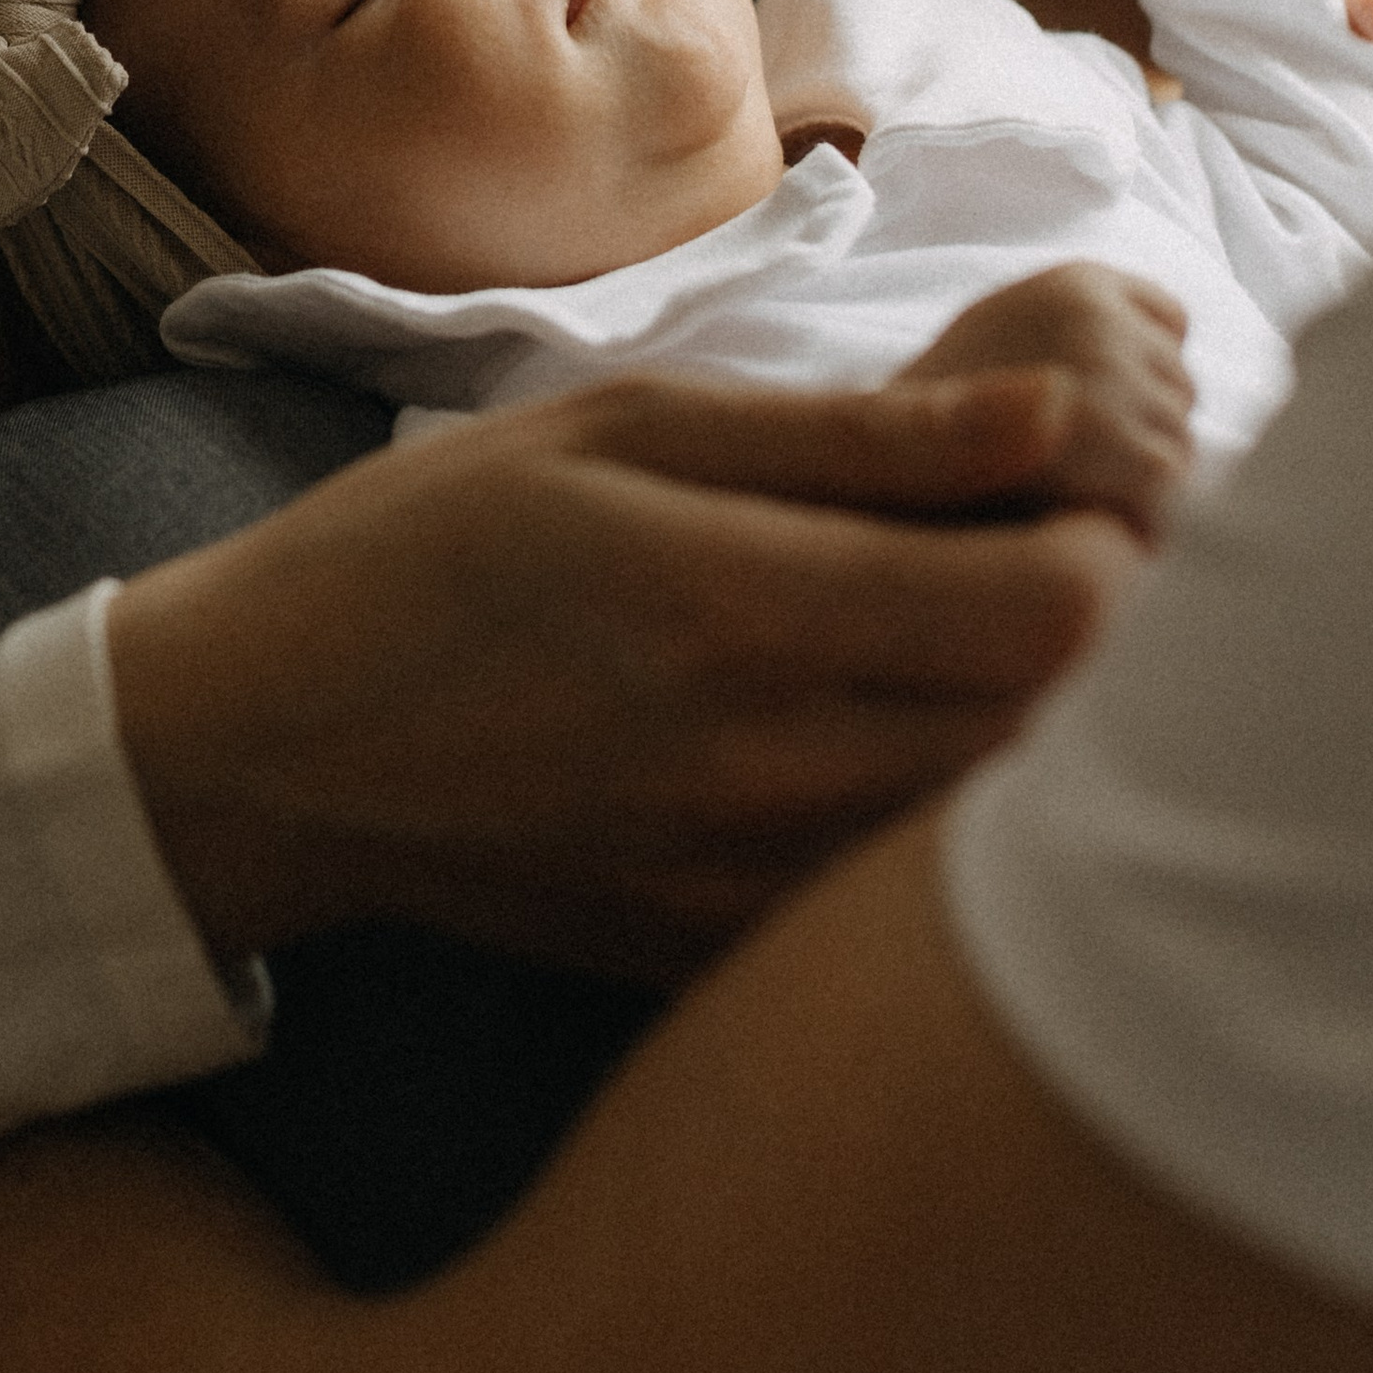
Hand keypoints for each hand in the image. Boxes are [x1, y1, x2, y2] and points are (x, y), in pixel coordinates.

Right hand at [105, 372, 1138, 984]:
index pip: (1055, 612)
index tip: (1066, 494)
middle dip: (1095, 643)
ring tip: (961, 647)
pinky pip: (896, 905)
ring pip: (995, 832)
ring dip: (1027, 739)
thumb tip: (1059, 415)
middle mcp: (760, 769)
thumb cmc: (437, 546)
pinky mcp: (719, 958)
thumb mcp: (626, 429)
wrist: (264, 744)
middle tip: (1035, 558)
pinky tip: (876, 745)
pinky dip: (935, 827)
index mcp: (738, 606)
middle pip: (1059, 732)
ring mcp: (744, 888)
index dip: (1108, 545)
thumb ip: (854, 438)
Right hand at [887, 263, 1194, 539]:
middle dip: (1141, 421)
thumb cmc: (949, 408)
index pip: (1171, 319)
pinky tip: (1078, 511)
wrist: (892, 478)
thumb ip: (1086, 320)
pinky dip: (1139, 512)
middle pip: (1179, 382)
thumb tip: (1174, 342)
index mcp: (1077, 283)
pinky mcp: (1141, 461)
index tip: (1086, 401)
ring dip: (1139, 471)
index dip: (1137, 367)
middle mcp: (1104, 326)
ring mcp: (1122, 393)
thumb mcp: (1009, 323)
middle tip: (1069, 453)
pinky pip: (1174, 490)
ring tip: (1065, 484)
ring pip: (1179, 438)